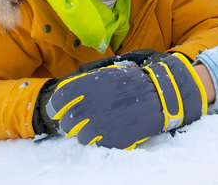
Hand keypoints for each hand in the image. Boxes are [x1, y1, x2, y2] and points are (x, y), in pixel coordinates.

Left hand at [46, 53, 206, 148]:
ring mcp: (98, 125)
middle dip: (71, 123)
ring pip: (79, 136)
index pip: (58, 101)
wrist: (159, 95)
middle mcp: (88, 106)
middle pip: (66, 123)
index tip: (60, 110)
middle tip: (80, 122)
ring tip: (97, 126)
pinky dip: (100, 139)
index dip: (57, 107)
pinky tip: (109, 130)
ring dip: (85, 132)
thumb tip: (67, 95)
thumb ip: (85, 83)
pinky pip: (96, 144)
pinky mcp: (110, 140)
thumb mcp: (108, 74)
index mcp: (85, 87)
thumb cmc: (133, 82)